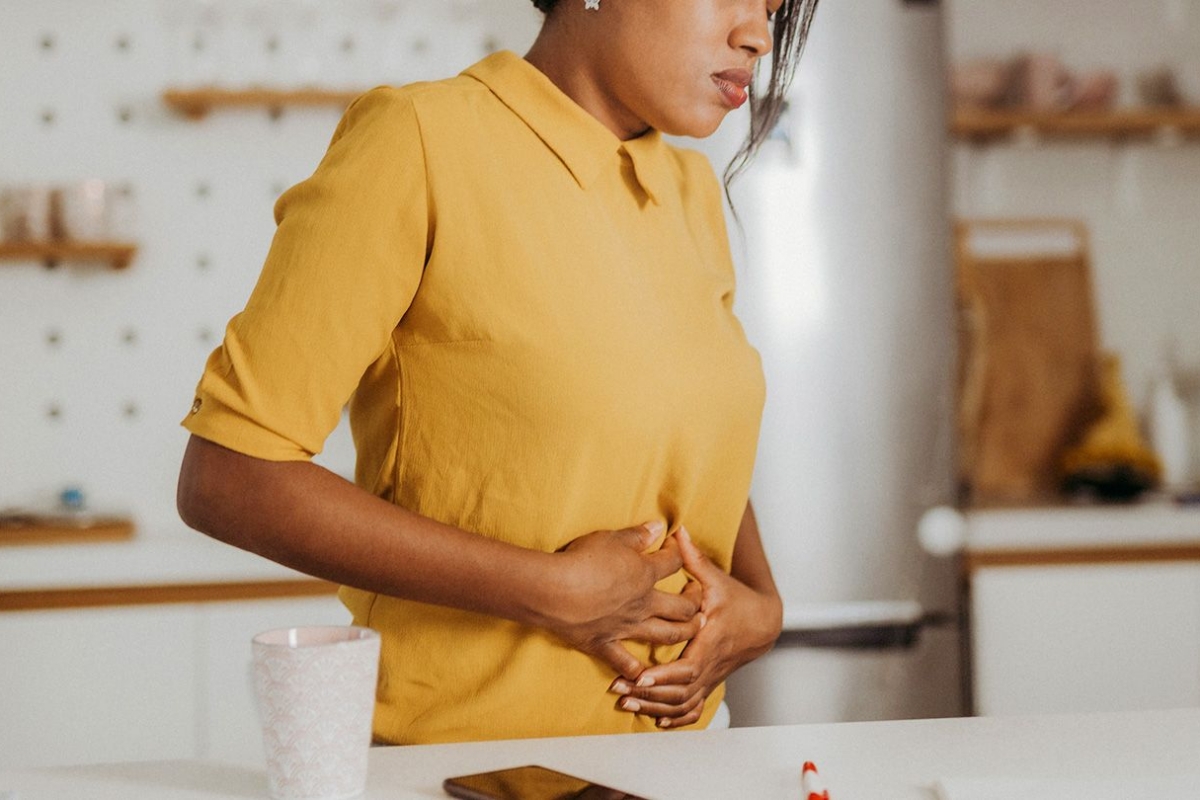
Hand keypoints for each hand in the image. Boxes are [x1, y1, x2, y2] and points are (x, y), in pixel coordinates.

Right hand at [545, 521, 703, 680]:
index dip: (678, 553)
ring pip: (666, 636)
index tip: (676, 548)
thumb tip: (658, 526)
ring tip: (692, 630)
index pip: (674, 563)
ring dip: (682, 634)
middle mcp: (642, 604)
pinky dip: (635, 669)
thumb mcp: (610, 538)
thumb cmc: (581, 560)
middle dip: (695, 602)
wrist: (554, 591)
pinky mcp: (604, 644)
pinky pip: (624, 662)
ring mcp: (626, 627)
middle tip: (698, 598)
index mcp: (644, 575)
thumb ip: (636, 535)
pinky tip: (642, 672)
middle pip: (682, 607)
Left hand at [608, 527, 781, 727]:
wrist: (764, 624)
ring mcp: (709, 677)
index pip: (687, 665)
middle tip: (620, 690)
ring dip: (655, 706)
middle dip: (649, 694)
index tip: (641, 676)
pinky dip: (674, 717)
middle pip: (680, 690)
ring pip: (683, 702)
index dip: (663, 674)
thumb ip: (694, 559)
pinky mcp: (708, 683)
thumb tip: (677, 531)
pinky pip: (692, 708)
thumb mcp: (716, 579)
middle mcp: (709, 663)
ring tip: (626, 702)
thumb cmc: (737, 600)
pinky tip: (654, 718)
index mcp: (711, 640)